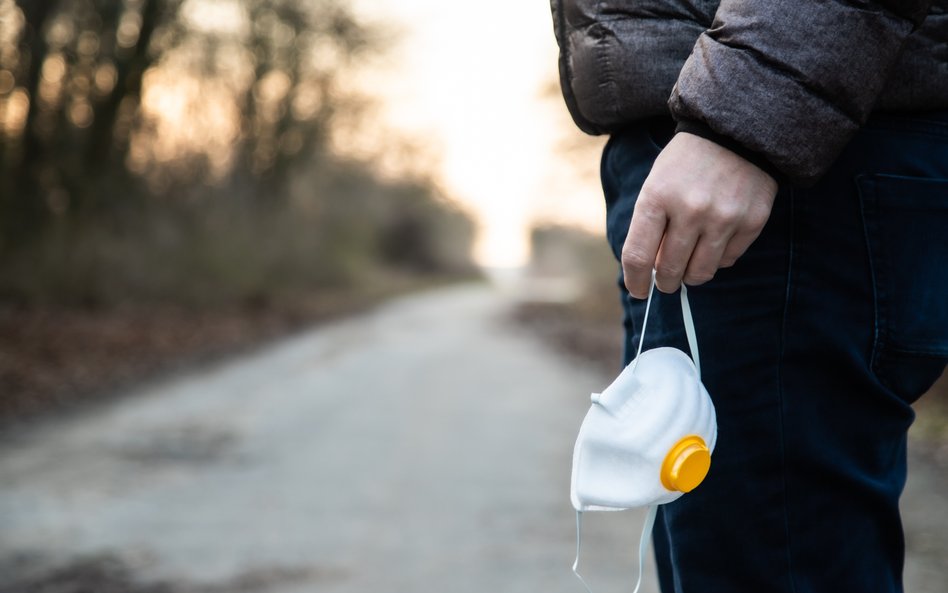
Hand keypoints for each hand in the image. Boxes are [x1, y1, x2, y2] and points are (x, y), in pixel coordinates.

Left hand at [621, 132, 777, 297]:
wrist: (736, 132)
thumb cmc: (686, 164)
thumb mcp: (656, 185)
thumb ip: (650, 226)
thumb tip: (648, 271)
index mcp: (657, 198)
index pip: (638, 256)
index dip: (635, 281)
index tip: (638, 291)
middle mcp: (690, 211)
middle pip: (669, 270)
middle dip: (664, 282)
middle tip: (666, 281)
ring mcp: (723, 218)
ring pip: (700, 273)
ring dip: (690, 277)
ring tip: (689, 267)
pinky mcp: (751, 222)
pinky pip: (728, 260)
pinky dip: (718, 259)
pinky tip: (715, 242)